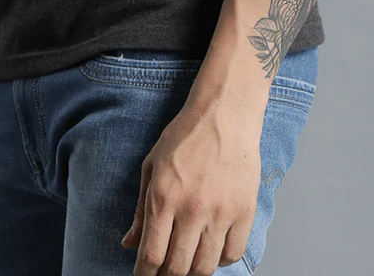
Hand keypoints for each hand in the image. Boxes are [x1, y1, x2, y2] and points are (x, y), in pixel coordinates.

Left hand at [121, 98, 261, 275]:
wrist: (224, 114)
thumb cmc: (186, 135)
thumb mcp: (152, 165)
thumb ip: (140, 208)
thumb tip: (129, 244)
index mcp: (163, 197)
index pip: (151, 256)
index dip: (145, 274)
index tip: (145, 275)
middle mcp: (191, 209)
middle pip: (177, 268)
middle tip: (165, 271)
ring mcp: (220, 212)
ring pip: (205, 267)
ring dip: (193, 271)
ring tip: (188, 260)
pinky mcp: (244, 211)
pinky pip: (232, 254)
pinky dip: (221, 260)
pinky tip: (213, 248)